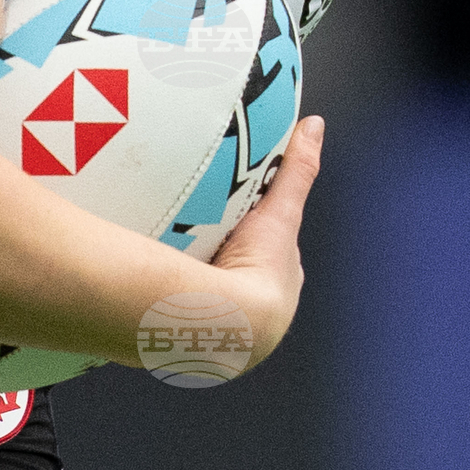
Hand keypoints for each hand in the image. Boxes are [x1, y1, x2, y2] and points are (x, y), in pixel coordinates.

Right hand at [171, 111, 324, 367]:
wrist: (224, 323)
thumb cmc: (258, 271)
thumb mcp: (280, 211)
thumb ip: (297, 170)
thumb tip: (314, 125)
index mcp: (282, 286)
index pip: (275, 256)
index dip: (259, 237)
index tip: (238, 220)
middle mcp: (259, 315)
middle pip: (242, 278)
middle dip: (226, 263)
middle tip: (198, 240)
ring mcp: (229, 333)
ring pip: (214, 301)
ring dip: (196, 286)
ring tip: (169, 263)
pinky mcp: (197, 343)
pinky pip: (185, 315)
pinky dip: (174, 304)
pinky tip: (155, 291)